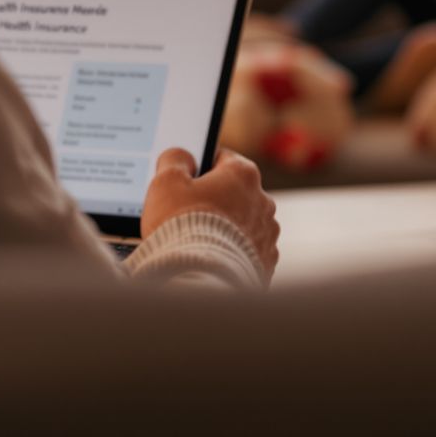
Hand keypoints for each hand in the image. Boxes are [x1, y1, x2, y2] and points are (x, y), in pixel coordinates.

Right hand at [142, 148, 279, 273]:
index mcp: (242, 173)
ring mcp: (268, 233)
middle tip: (186, 214)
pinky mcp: (266, 261)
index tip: (186, 180)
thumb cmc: (182, 227)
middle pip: (233, 192)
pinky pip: (248, 250)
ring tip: (199, 241)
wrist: (199, 279)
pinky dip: (233, 253)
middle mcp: (263, 200)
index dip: (200, 167)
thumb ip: (174, 160)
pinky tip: (213, 259)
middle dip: (213, 200)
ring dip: (226, 228)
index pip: (222, 158)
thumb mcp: (167, 182)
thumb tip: (182, 157)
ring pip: (243, 223)